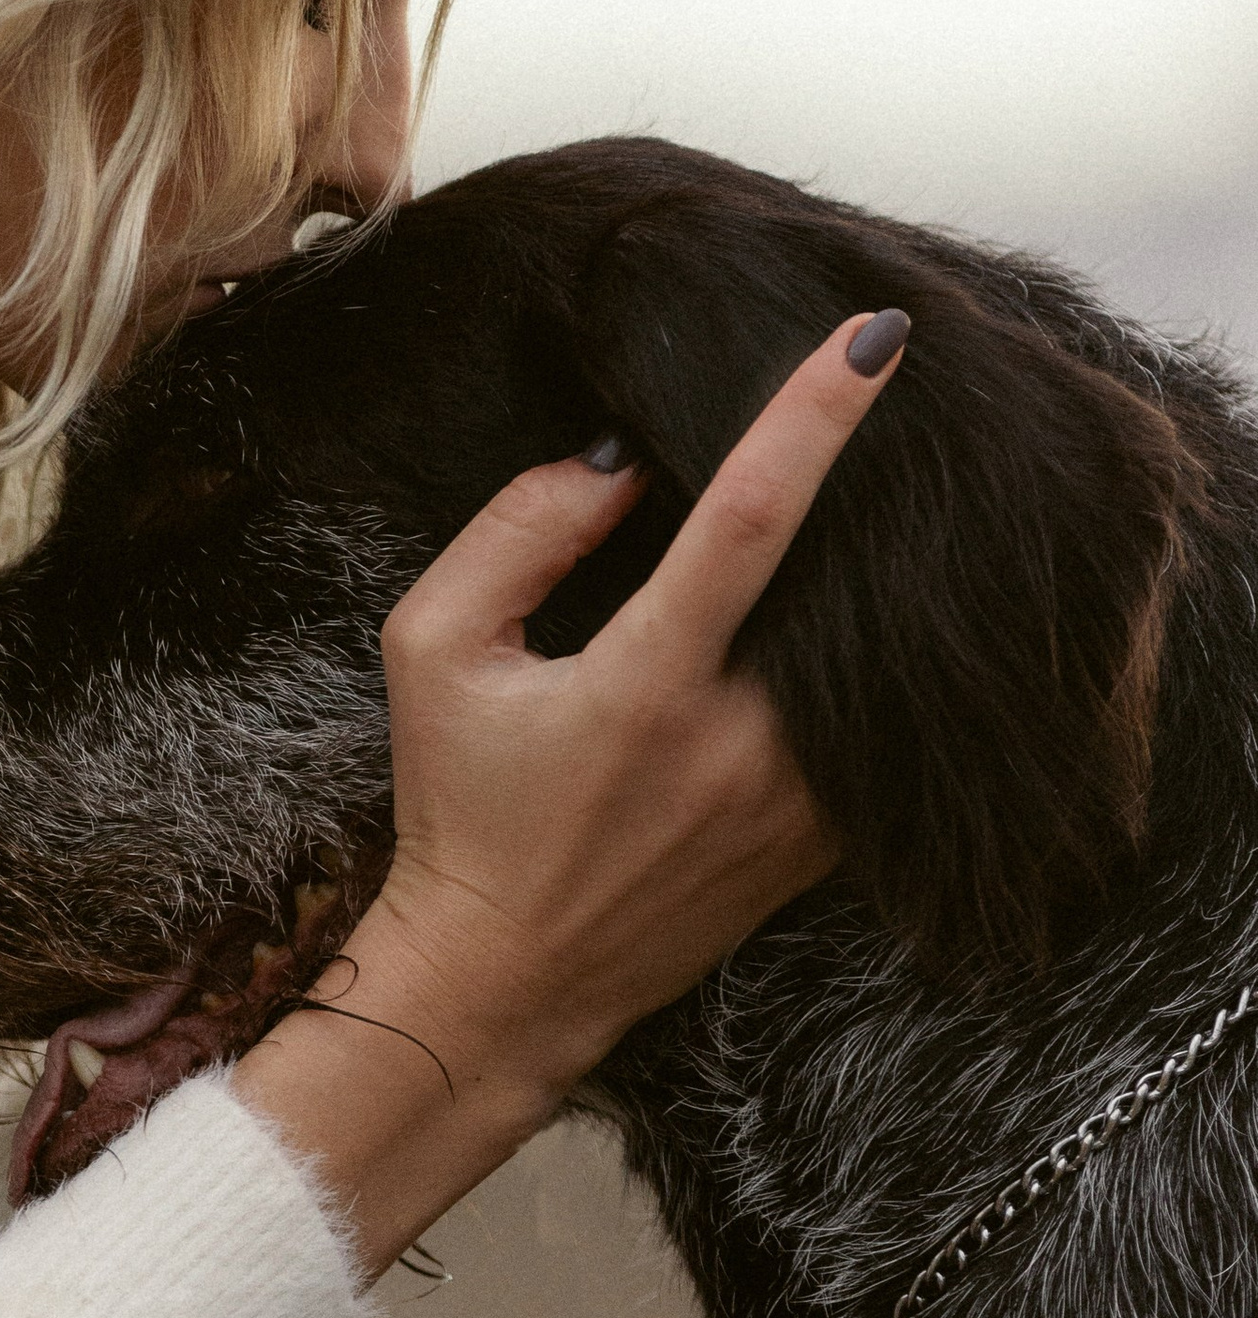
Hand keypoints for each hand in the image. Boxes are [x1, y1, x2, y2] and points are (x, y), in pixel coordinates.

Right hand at [230, 311, 907, 1278]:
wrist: (505, 979)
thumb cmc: (458, 808)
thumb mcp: (433, 651)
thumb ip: (519, 535)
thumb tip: (622, 460)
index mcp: (648, 685)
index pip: (752, 522)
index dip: (814, 417)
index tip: (874, 338)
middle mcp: (744, 746)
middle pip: (844, 577)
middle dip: (868, 483)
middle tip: (884, 399)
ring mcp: (797, 805)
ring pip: (872, 654)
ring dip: (877, 573)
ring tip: (873, 506)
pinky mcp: (822, 846)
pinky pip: (875, 729)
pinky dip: (873, 663)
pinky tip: (856, 617)